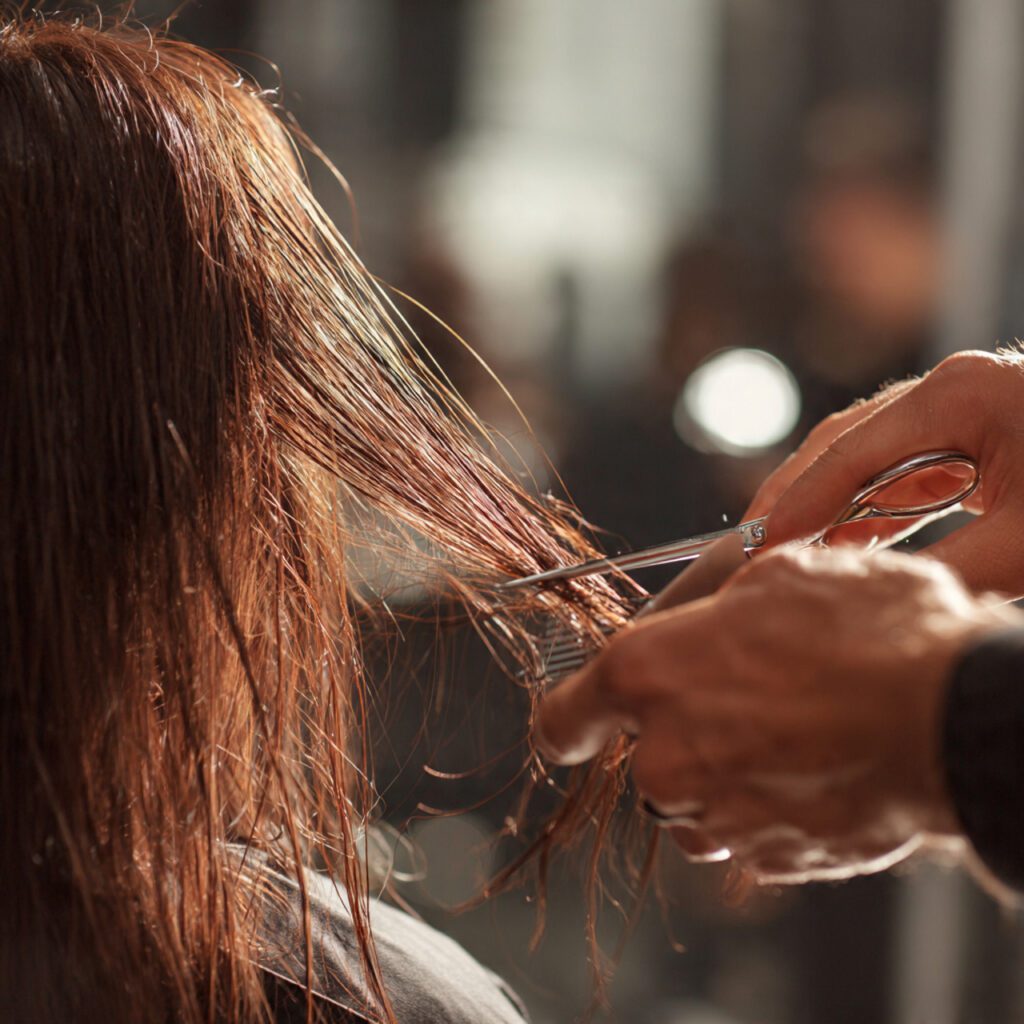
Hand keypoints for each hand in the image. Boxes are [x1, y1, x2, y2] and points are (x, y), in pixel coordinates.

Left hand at [536, 547, 1021, 882]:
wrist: (956, 718)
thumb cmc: (872, 634)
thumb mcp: (779, 576)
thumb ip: (715, 607)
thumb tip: (711, 615)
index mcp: (645, 675)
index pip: (562, 720)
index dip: (570, 721)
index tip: (578, 723)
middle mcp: (664, 756)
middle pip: (643, 758)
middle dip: (680, 733)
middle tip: (745, 699)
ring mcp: (716, 816)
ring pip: (693, 799)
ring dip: (725, 772)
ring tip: (792, 730)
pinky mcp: (769, 859)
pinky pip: (746, 831)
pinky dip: (767, 806)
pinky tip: (814, 765)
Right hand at [745, 349, 1023, 597]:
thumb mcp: (1022, 542)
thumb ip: (942, 572)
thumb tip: (867, 604)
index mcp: (956, 396)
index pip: (848, 456)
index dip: (797, 507)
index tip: (759, 551)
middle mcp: (948, 389)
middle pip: (842, 444)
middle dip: (794, 497)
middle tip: (753, 547)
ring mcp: (960, 405)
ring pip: (867, 455)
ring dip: (829, 504)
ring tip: (788, 549)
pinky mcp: (974, 429)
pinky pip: (903, 467)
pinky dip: (870, 506)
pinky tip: (846, 541)